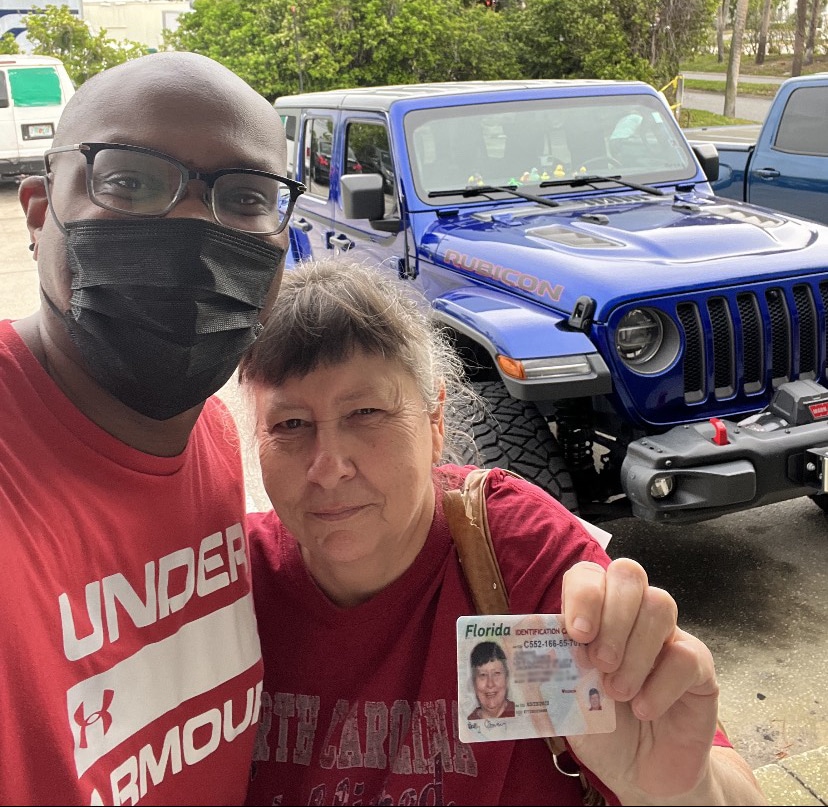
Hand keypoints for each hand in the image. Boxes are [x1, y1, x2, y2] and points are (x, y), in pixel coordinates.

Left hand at [561, 557, 763, 804]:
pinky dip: (659, 686)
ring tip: (618, 693)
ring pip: (659, 605)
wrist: (640, 773)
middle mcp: (632, 615)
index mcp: (594, 614)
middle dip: (611, 616)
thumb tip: (542, 647)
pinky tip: (644, 709)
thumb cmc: (600, 728)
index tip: (577, 633)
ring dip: (633, 652)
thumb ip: (555, 669)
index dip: (583, 594)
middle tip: (599, 663)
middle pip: (628, 574)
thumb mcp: (566, 699)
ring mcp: (668, 635)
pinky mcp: (698, 666)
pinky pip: (684, 655)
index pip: (588, 574)